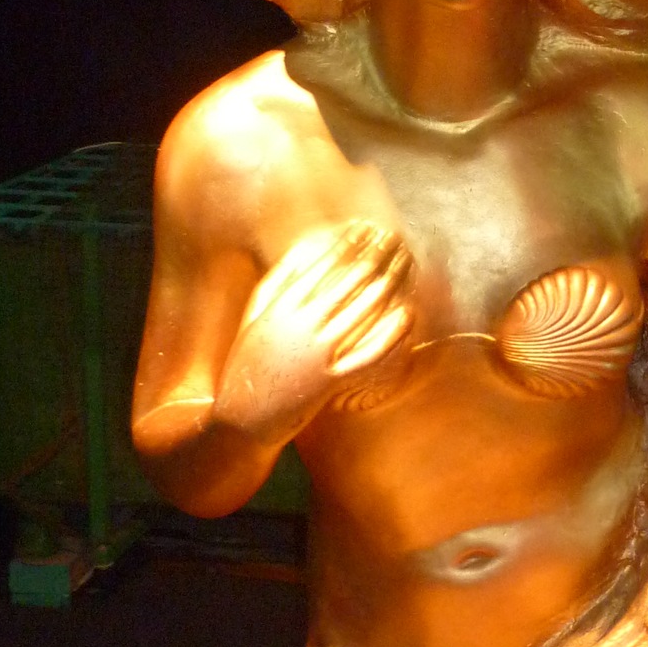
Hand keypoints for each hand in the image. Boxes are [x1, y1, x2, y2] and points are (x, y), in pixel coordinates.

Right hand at [214, 221, 412, 447]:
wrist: (239, 418)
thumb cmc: (248, 365)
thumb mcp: (254, 319)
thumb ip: (275, 286)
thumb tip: (299, 252)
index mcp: (280, 306)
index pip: (320, 265)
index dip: (347, 243)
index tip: (365, 228)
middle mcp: (299, 324)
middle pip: (347, 280)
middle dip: (374, 254)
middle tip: (393, 237)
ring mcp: (315, 353)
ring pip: (363, 310)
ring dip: (389, 282)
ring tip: (405, 265)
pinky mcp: (328, 381)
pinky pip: (368, 354)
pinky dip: (391, 333)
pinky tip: (408, 314)